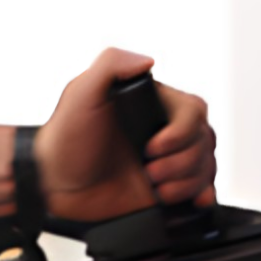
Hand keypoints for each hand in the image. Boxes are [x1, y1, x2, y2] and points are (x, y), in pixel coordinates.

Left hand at [32, 47, 218, 224]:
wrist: (54, 186)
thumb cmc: (63, 139)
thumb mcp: (81, 92)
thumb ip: (111, 65)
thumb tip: (148, 60)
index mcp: (150, 104)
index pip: (194, 111)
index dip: (180, 133)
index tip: (152, 148)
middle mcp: (162, 130)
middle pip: (205, 140)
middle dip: (180, 162)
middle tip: (147, 171)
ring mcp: (167, 160)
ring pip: (206, 166)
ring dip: (185, 181)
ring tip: (153, 186)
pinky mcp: (167, 187)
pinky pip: (202, 188)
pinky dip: (202, 194)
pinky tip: (191, 199)